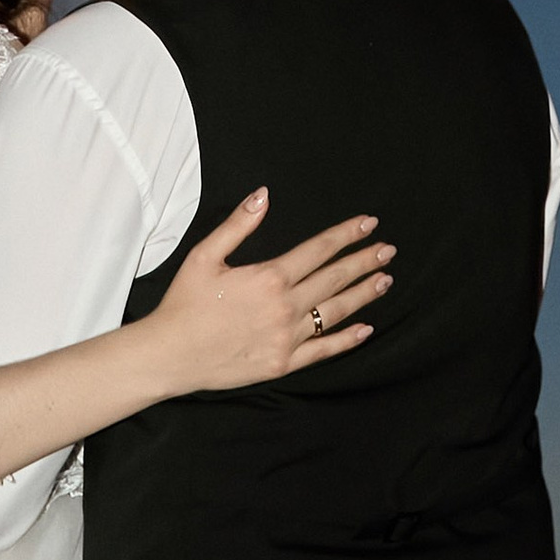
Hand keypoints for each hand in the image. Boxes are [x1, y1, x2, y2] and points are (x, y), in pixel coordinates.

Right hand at [148, 192, 393, 394]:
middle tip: (388, 250)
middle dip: (363, 261)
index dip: (346, 235)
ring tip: (384, 280)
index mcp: (270, 276)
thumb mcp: (205, 254)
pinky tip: (365, 329)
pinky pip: (322, 351)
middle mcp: (284, 307)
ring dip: (362, 295)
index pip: (319, 250)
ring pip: (334, 313)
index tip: (369, 223)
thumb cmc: (186, 302)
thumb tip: (264, 194)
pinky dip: (346, 340)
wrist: (172, 355)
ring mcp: (286, 338)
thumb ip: (238, 224)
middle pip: (334, 279)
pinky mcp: (282, 364)